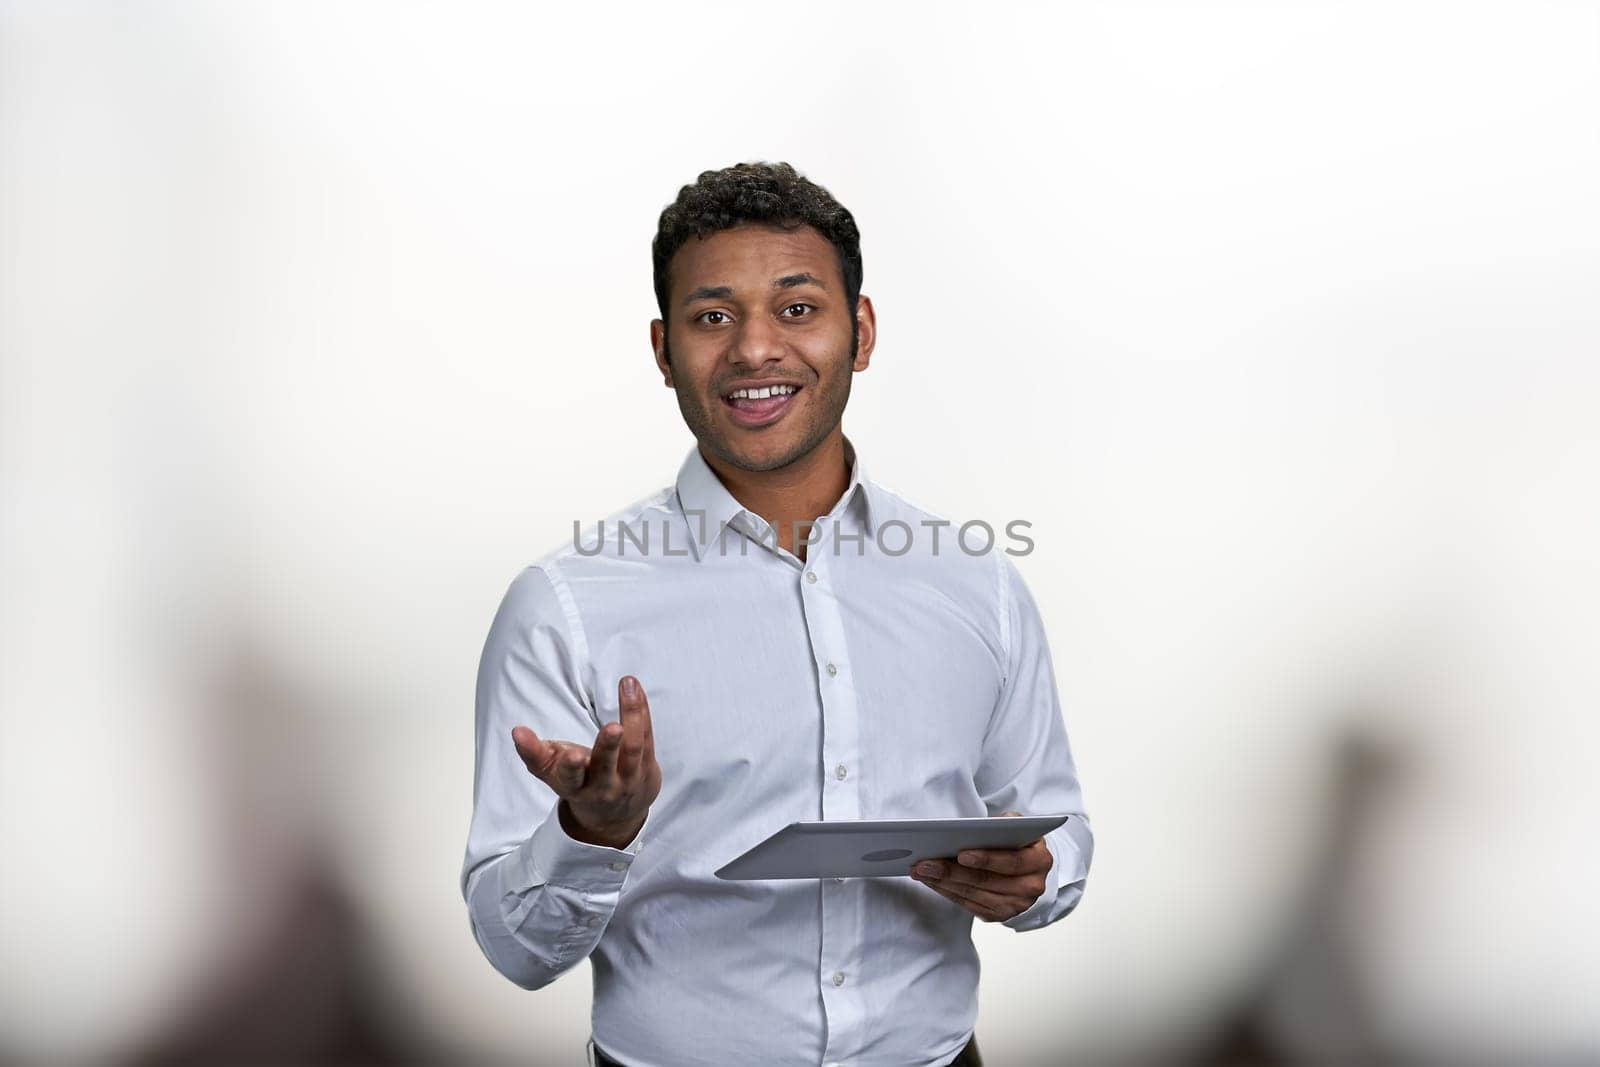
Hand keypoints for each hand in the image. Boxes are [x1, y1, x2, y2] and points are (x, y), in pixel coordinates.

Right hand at [510, 675, 660, 848]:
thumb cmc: (579, 782)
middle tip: (613, 728)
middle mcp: (602, 786)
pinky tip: (633, 688)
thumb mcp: (553, 773)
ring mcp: (627, 779)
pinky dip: (641, 710)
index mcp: (573, 786)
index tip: (570, 754)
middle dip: (608, 746)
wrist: (615, 816)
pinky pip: (647, 736)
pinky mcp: (647, 769)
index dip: (568, 766)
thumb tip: (516, 731)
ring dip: (632, 716)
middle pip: (607, 766)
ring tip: (627, 686)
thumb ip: (534, 753)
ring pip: (633, 748)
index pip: (568, 778)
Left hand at [909, 811, 1051, 921]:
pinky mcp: (1000, 915)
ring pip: (974, 895)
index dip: (986, 859)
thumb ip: (1003, 824)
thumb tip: (974, 828)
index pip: (1012, 862)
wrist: (1027, 865)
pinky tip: (931, 881)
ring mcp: (1016, 905)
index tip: (961, 854)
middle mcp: (1031, 887)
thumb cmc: (1016, 840)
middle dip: (952, 872)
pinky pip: (969, 905)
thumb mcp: (1016, 825)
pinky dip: (947, 892)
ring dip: (943, 884)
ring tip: (921, 871)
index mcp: (1040, 861)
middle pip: (986, 881)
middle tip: (925, 863)